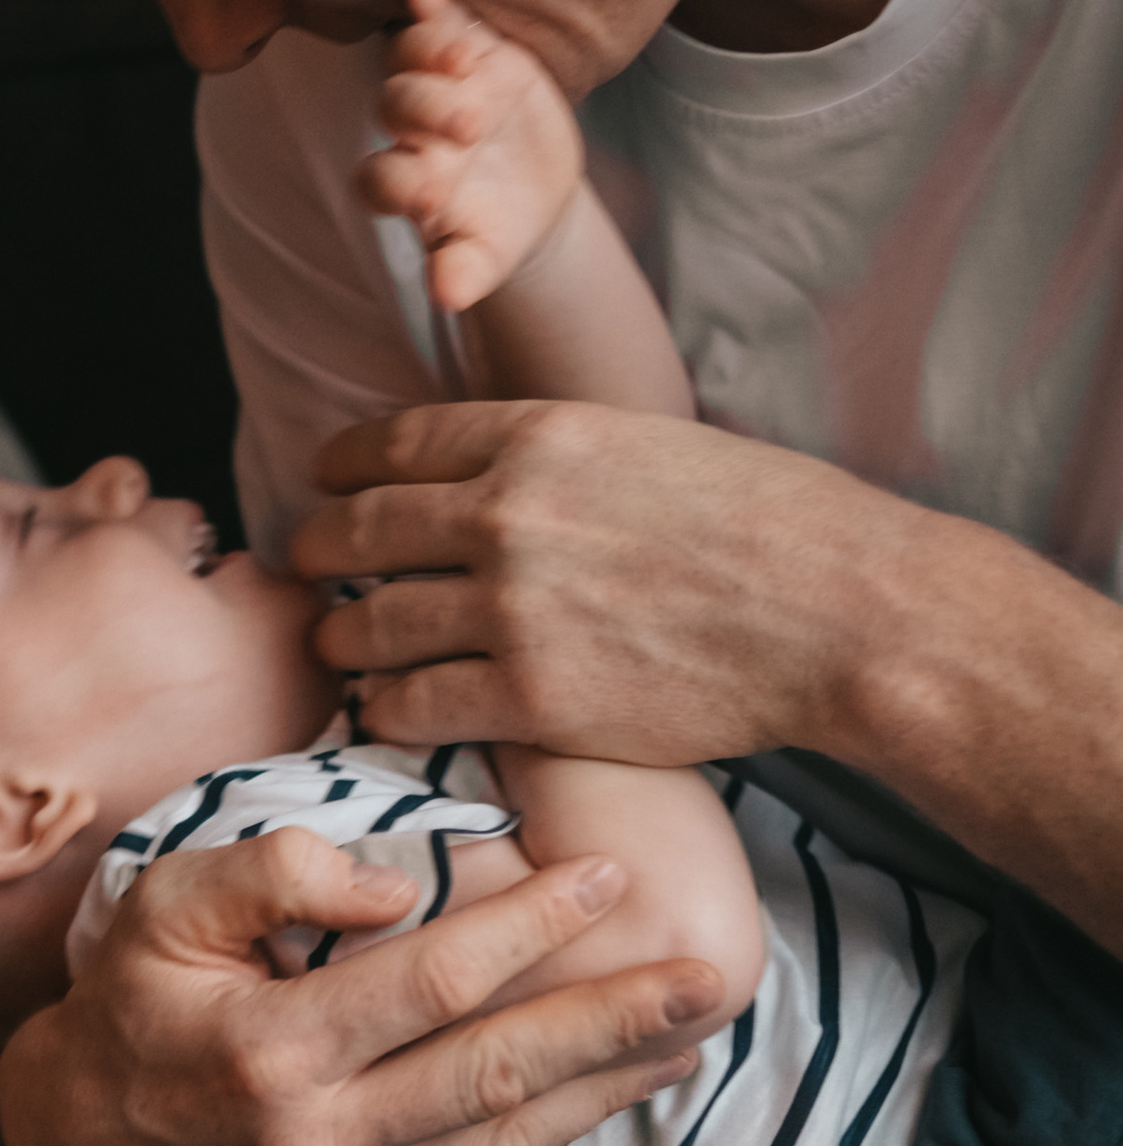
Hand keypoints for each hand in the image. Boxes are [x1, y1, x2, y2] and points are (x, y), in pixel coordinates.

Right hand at [0, 827, 714, 1145]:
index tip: (604, 877)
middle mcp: (313, 1144)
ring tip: (686, 1044)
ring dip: (604, 1097)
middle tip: (710, 976)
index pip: (430, 981)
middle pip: (494, 1072)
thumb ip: (272, 873)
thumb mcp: (163, 908)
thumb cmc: (131, 1003)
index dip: (527, 928)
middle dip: (611, 1020)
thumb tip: (389, 890)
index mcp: (271, 1050)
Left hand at [293, 400, 891, 765]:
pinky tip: (387, 710)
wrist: (838, 613)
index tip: (325, 483)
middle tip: (308, 570)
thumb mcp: (650, 446)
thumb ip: (559, 457)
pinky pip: (412, 705)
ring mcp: (513, 607)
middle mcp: (509, 512)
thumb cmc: (771, 527)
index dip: (342, 469)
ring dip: (344, 642)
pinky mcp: (532, 696)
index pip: (394, 444)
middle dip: (320, 554)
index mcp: (539, 434)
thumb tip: (495, 474)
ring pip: (371, 626)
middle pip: (360, 531)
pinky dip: (386, 709)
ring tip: (343, 650)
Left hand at [358, 0, 585, 314]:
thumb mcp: (488, 257)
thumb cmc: (497, 228)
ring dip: (429, 52)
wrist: (533, 189)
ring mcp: (437, 81)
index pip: (381, 179)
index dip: (399, 182)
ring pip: (412, 58)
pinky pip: (445, 20)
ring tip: (463, 59)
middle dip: (425, 111)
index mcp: (403, 181)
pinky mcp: (474, 46)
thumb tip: (449, 297)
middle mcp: (408, 127)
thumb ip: (465, 272)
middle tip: (467, 126)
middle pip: (396, 107)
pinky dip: (437, 8)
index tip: (432, 194)